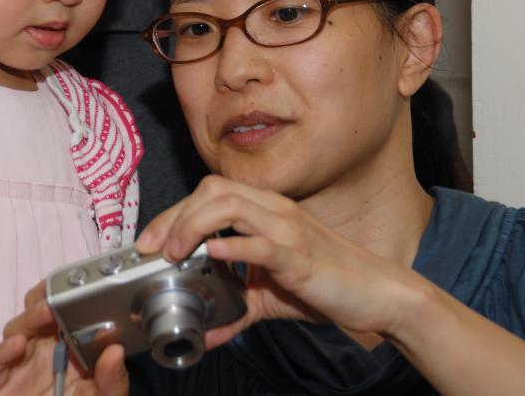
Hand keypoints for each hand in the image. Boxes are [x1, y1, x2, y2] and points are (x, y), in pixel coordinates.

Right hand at [0, 282, 128, 395]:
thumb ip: (112, 379)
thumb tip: (116, 351)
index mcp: (64, 346)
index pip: (59, 311)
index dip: (63, 294)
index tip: (74, 283)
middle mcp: (38, 349)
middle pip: (33, 312)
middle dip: (42, 297)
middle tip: (57, 292)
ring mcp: (16, 364)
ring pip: (14, 330)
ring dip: (28, 318)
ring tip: (46, 312)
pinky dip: (1, 351)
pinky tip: (17, 345)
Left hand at [135, 175, 420, 347]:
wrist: (376, 293)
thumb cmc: (325, 285)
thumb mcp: (269, 298)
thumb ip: (236, 310)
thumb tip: (207, 333)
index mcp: (264, 211)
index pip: (209, 193)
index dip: (173, 212)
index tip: (149, 240)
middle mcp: (273, 210)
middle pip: (212, 191)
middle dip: (173, 216)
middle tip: (151, 248)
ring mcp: (287, 228)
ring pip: (229, 205)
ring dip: (193, 225)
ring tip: (173, 252)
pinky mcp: (299, 255)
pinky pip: (261, 242)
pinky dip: (232, 246)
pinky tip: (212, 254)